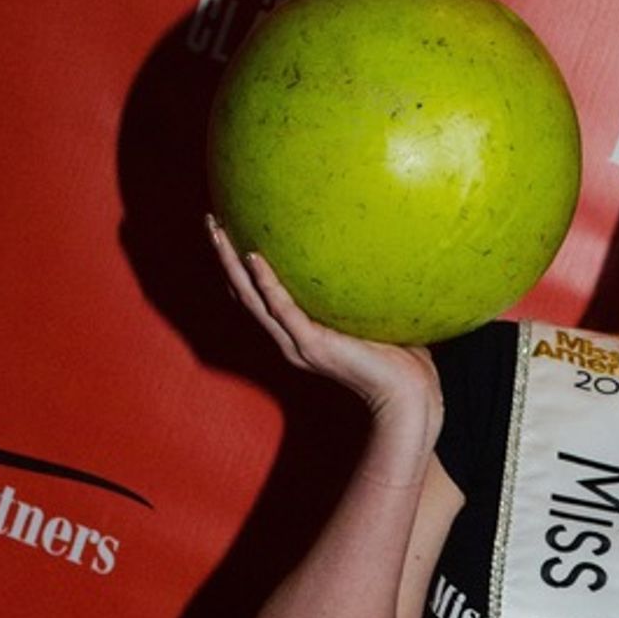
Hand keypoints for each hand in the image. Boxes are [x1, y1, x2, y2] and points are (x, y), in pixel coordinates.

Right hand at [207, 214, 441, 437]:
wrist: (408, 395)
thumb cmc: (400, 360)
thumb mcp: (373, 317)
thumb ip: (363, 292)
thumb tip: (377, 250)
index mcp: (302, 335)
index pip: (260, 298)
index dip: (241, 269)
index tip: (231, 233)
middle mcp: (292, 341)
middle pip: (245, 294)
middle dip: (224, 258)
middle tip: (210, 222)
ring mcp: (299, 345)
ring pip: (252, 300)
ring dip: (231, 266)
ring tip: (217, 232)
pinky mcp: (313, 345)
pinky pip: (282, 308)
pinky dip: (266, 283)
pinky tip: (253, 257)